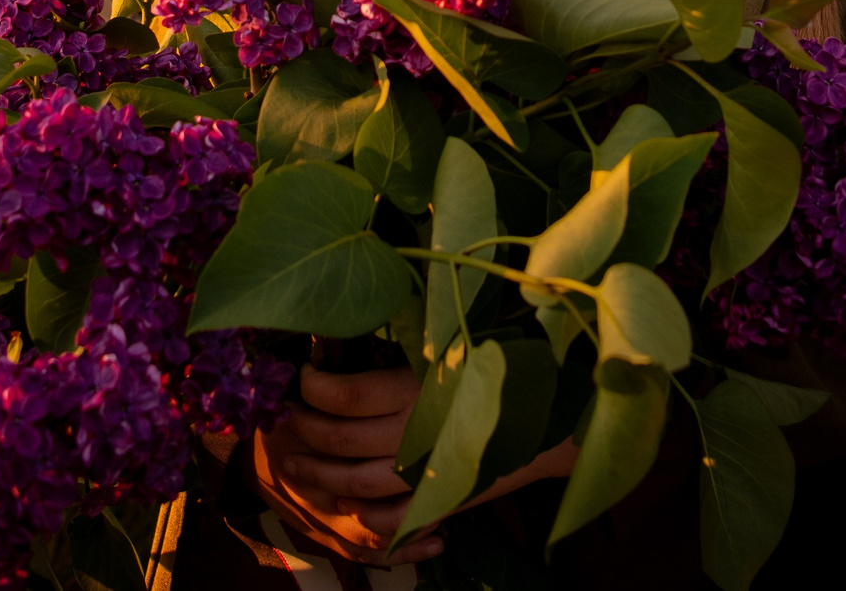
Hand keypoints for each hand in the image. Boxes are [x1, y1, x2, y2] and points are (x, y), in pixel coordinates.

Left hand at [250, 365, 583, 563]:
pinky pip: (392, 519)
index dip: (313, 386)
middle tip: (288, 416)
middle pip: (339, 439)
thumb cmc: (504, 366)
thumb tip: (350, 326)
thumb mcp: (453, 344)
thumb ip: (407, 342)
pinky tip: (349, 502)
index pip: (344, 394)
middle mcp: (415, 433)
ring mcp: (426, 472)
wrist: (557, 419)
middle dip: (305, 428)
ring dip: (319, 474)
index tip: (304, 374)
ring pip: (355, 483)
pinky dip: (365, 515)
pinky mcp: (441, 499)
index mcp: (417, 389)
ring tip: (296, 462)